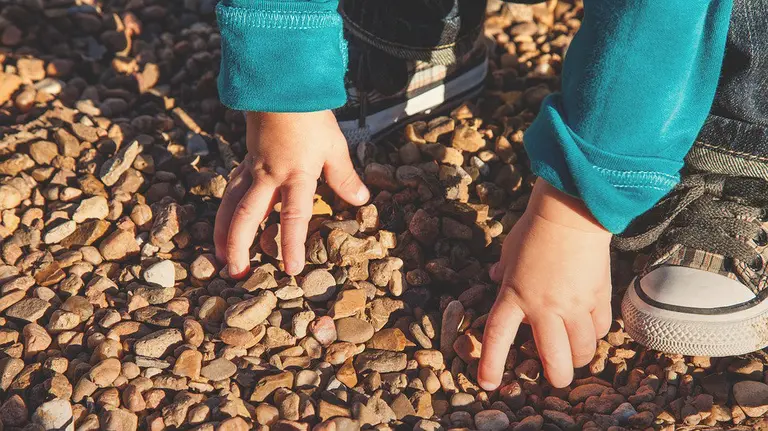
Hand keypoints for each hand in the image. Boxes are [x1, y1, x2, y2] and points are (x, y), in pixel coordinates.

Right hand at [214, 111, 369, 276]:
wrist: (282, 87)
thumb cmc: (310, 117)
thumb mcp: (334, 147)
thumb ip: (344, 177)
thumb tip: (360, 199)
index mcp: (295, 175)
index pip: (293, 216)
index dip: (291, 244)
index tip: (291, 269)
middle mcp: (268, 176)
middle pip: (248, 215)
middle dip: (240, 246)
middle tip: (236, 273)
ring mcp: (253, 169)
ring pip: (230, 204)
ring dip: (223, 232)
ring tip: (218, 256)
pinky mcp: (245, 161)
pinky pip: (230, 190)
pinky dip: (224, 210)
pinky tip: (223, 224)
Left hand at [477, 179, 612, 388]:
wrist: (571, 213)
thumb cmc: (536, 228)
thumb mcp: (510, 250)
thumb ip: (503, 269)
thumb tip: (495, 276)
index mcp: (514, 295)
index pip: (498, 337)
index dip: (491, 364)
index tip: (487, 384)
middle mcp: (544, 307)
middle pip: (553, 358)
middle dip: (557, 377)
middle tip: (557, 380)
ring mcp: (573, 304)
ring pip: (582, 349)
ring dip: (579, 357)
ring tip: (576, 354)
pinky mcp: (597, 296)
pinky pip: (600, 328)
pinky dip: (596, 332)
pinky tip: (591, 327)